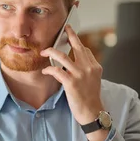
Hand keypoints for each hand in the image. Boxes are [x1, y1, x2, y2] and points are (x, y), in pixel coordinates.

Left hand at [40, 25, 106, 140]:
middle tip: (64, 29)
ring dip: (51, 52)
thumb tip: (75, 61)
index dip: (77, 43)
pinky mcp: (70, 82)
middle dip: (70, 35)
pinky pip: (56, 70)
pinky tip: (44, 71)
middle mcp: (89, 68)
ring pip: (62, 56)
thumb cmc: (90, 97)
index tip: (70, 38)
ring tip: (44, 52)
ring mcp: (80, 74)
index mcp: (95, 67)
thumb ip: (86, 69)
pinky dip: (48, 69)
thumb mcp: (93, 80)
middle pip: (77, 46)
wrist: (92, 111)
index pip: (85, 50)